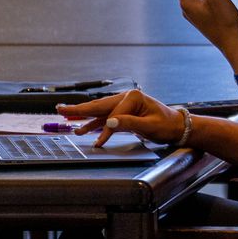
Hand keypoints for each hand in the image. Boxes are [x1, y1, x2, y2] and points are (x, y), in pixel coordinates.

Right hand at [56, 88, 182, 147]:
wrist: (177, 127)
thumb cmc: (166, 126)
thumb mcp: (150, 127)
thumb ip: (129, 124)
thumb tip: (109, 122)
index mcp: (134, 97)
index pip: (114, 114)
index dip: (106, 128)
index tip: (99, 141)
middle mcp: (127, 97)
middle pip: (99, 105)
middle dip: (79, 109)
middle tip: (60, 108)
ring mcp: (124, 104)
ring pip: (99, 110)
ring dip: (83, 115)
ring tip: (65, 116)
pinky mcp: (124, 113)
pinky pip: (105, 117)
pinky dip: (93, 123)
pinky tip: (83, 128)